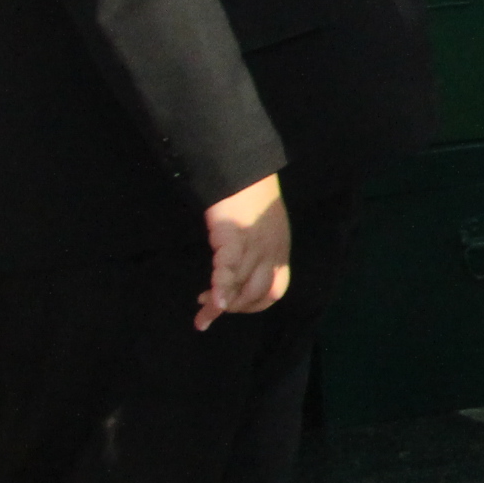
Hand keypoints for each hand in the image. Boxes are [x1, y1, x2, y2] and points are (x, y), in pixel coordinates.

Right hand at [197, 171, 290, 329]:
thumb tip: (239, 277)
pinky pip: (230, 269)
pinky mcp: (235, 236)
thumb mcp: (263, 231)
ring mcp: (255, 246)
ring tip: (203, 310)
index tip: (231, 306)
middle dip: (235, 308)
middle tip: (211, 310)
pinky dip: (221, 288)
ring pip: (242, 287)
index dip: (252, 305)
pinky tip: (212, 302)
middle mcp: (271, 252)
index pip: (274, 292)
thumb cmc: (251, 200)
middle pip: (258, 294)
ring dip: (221, 304)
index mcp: (279, 252)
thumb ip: (257, 254)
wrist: (244, 172)